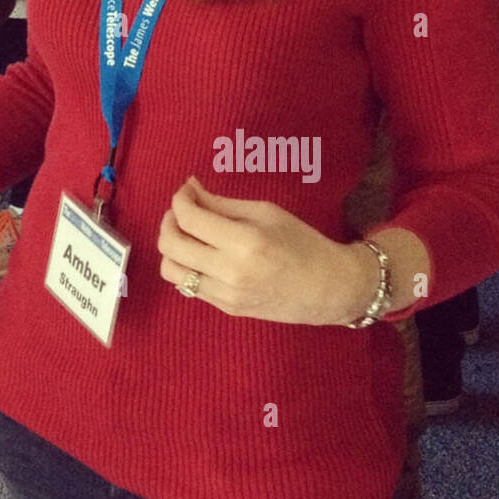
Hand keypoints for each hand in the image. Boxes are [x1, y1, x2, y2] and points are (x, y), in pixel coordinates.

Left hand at [156, 177, 378, 325]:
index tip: (187, 191)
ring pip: (171, 270)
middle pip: (170, 245)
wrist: (330, 289)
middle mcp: (230, 272)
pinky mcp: (226, 309)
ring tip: (190, 234)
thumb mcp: (265, 212)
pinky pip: (187, 286)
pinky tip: (203, 254)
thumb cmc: (302, 242)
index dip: (180, 200)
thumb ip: (221, 203)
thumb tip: (189, 189)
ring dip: (172, 247)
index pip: (189, 219)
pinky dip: (187, 265)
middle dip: (169, 221)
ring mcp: (226, 295)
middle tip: (183, 210)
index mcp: (244, 243)